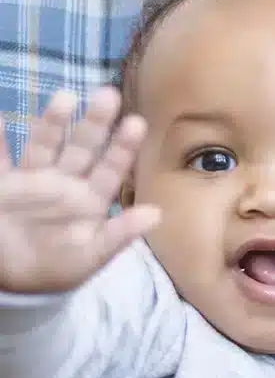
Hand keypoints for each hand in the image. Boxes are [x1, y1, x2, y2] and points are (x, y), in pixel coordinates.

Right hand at [0, 88, 154, 294]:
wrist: (16, 283)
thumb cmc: (59, 268)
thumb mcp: (92, 256)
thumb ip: (120, 234)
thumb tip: (157, 214)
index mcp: (92, 198)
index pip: (112, 167)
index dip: (123, 146)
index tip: (136, 122)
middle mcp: (66, 182)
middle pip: (83, 147)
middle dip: (95, 123)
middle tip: (109, 94)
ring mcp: (34, 180)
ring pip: (47, 145)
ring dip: (54, 122)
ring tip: (66, 97)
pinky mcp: (3, 185)